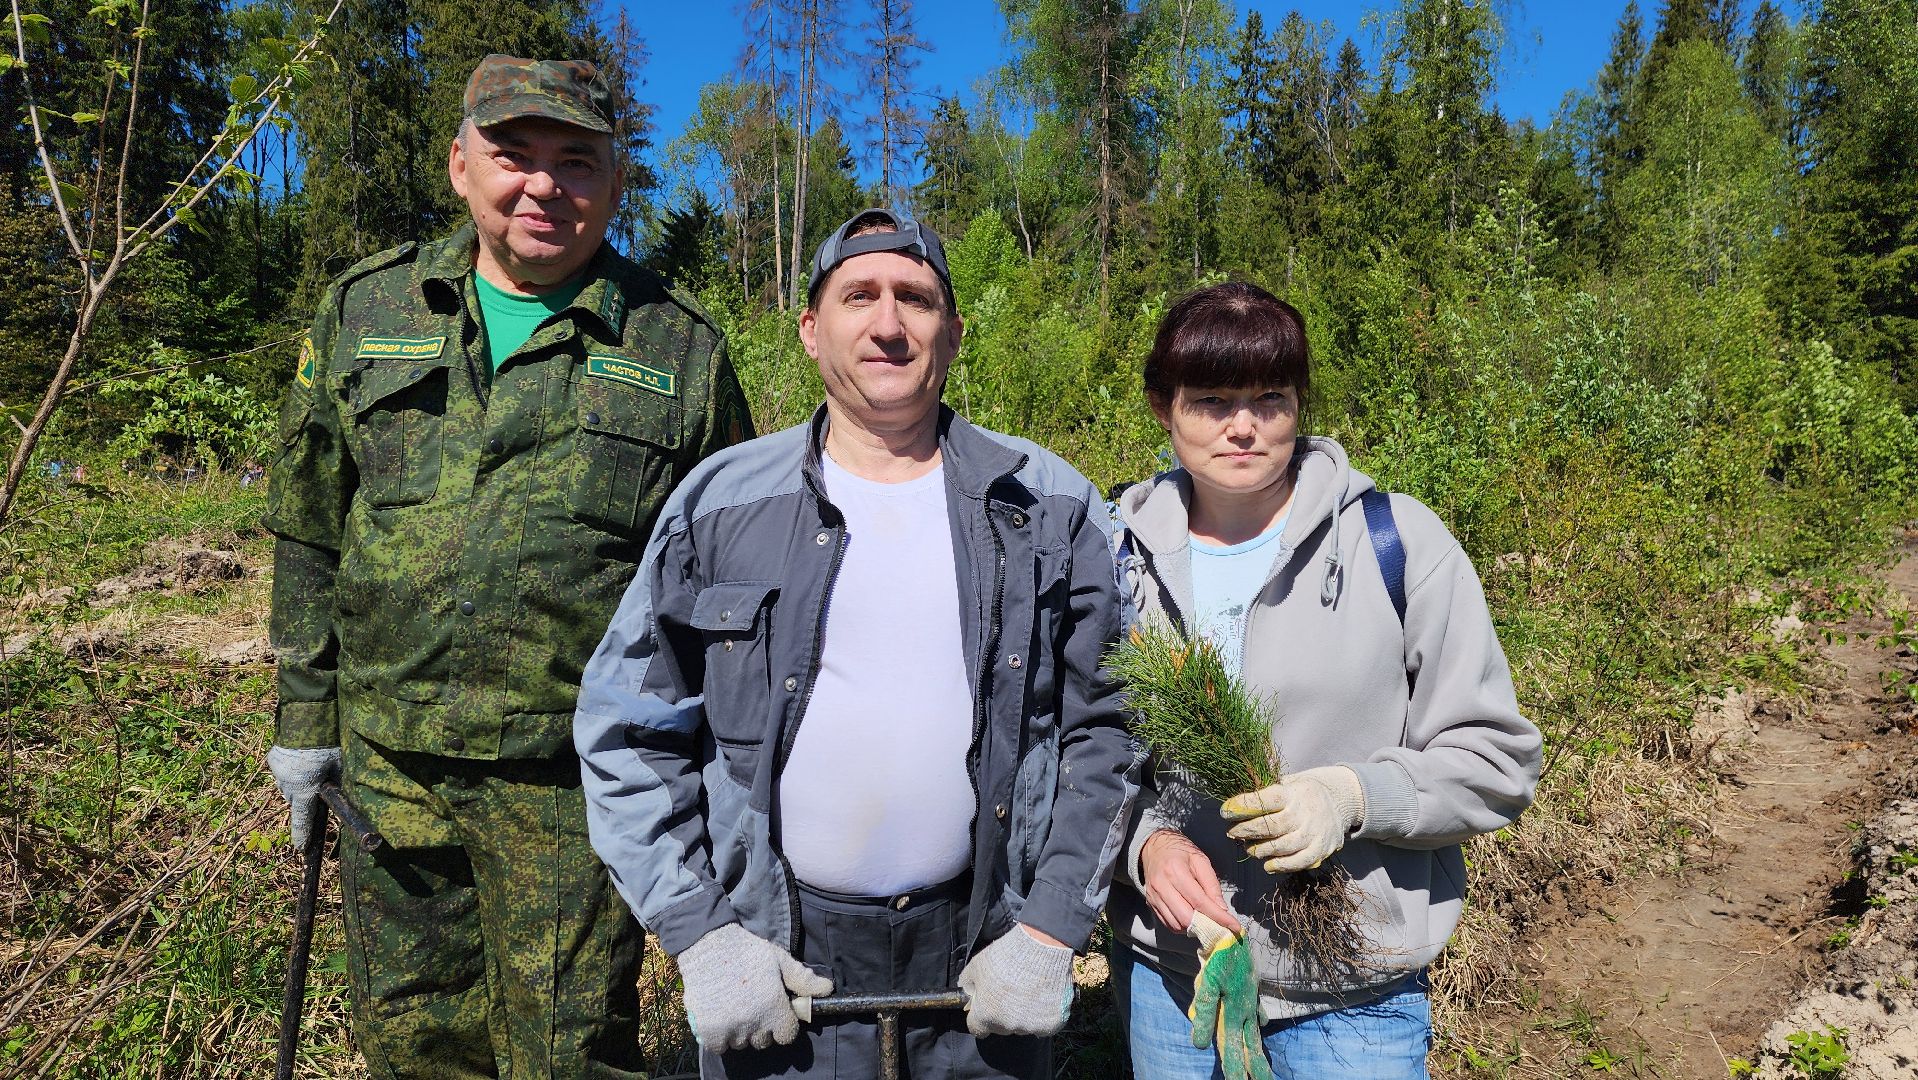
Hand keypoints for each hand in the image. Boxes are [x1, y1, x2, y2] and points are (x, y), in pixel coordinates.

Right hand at [266, 745, 340, 849]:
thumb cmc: (327, 743)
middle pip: (296, 802)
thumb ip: (339, 784)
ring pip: (288, 787)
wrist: (306, 717)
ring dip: (298, 786)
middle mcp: (287, 784)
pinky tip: (303, 760)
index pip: (303, 820)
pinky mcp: (273, 758)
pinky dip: (292, 772)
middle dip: (305, 802)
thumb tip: (342, 795)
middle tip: (318, 794)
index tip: (301, 849)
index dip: (303, 836)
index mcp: (304, 790)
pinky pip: (283, 772)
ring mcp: (278, 772)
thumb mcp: (340, 766)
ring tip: (312, 773)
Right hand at [676, 924, 831, 1051]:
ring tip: (735, 1008)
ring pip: (741, 1044)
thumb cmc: (746, 951)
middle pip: (763, 1041)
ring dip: (740, 1032)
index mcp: (773, 1005)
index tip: (775, 1014)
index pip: (787, 1035)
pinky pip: (720, 1047)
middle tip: (753, 1007)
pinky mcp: (709, 1029)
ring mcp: (730, 1027)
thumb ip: (802, 978)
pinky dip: (720, 1038)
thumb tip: (827, 989)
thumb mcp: (779, 960)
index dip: (783, 1026)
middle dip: (761, 1028)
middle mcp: (754, 1020)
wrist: (707, 944)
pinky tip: (720, 1017)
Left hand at [956, 924, 1075, 1036]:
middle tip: (1011, 993)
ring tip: (1030, 990)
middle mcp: (1007, 1026)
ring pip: (1023, 1025)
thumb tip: (969, 993)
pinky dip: (1044, 1015)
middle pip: (1001, 1027)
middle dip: (1002, 1014)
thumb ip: (968, 984)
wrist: (1042, 948)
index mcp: (986, 1015)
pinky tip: (1044, 996)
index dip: (980, 1017)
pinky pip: (1044, 1025)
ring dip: (1024, 1014)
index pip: (977, 1029)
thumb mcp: (976, 965)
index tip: (986, 1007)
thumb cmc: (1007, 956)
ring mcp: (1030, 1026)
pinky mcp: (1051, 1024)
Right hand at [1139, 830, 1240, 934]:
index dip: (1218, 916)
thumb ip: (1212, 885)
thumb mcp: (1201, 861)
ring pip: (1176, 924)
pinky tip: (1192, 920)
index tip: (1234, 926)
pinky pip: (1168, 924)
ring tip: (1206, 922)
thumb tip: (1222, 909)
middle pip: (1186, 917)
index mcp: (1176, 871)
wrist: (1154, 848)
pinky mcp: (1151, 904)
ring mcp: (1154, 897)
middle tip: (1220, 926)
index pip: (1199, 901)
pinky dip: (1182, 927)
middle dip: (1206, 926)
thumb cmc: (1180, 852)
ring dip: (1194, 928)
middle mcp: (1162, 886)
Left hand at [1186, 913, 1271, 1079]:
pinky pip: (1257, 1011)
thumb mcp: (1207, 985)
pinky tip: (1261, 1025)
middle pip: (1251, 1045)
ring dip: (1258, 1050)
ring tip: (1264, 1066)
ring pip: (1255, 1032)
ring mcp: (1251, 1001)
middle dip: (1255, 1067)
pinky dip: (1259, 1021)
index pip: (1234, 1048)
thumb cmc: (1218, 960)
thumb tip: (1199, 1044)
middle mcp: (1246, 1010)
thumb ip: (1204, 1013)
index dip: (1236, 1067)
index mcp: (1235, 1012)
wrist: (1231, 935)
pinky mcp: (1252, 991)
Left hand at [1221, 765, 1364, 873]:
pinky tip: (1267, 864)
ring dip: (1260, 850)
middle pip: (1271, 826)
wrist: (1339, 802)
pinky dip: (1281, 866)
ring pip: (1282, 847)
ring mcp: (1314, 833)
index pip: (1265, 800)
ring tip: (1248, 847)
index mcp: (1293, 793)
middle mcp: (1304, 813)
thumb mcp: (1287, 784)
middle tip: (1232, 833)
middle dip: (1246, 831)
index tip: (1226, 811)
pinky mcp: (1320, 850)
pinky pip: (1298, 862)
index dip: (1243, 806)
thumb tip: (1235, 805)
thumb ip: (1265, 793)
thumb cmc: (1301, 794)